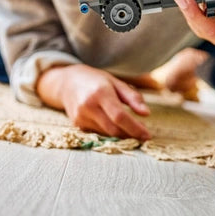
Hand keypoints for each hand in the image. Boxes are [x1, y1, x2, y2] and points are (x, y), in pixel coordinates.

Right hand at [36, 63, 151, 140]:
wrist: (67, 83)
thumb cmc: (95, 80)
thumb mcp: (115, 82)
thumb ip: (132, 97)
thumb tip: (146, 114)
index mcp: (100, 93)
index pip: (119, 116)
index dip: (134, 128)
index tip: (147, 135)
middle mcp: (88, 106)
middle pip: (113, 129)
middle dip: (130, 134)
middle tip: (142, 134)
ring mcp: (80, 117)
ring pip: (106, 133)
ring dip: (121, 134)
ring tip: (131, 129)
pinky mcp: (77, 124)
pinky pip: (98, 133)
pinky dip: (109, 132)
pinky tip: (114, 125)